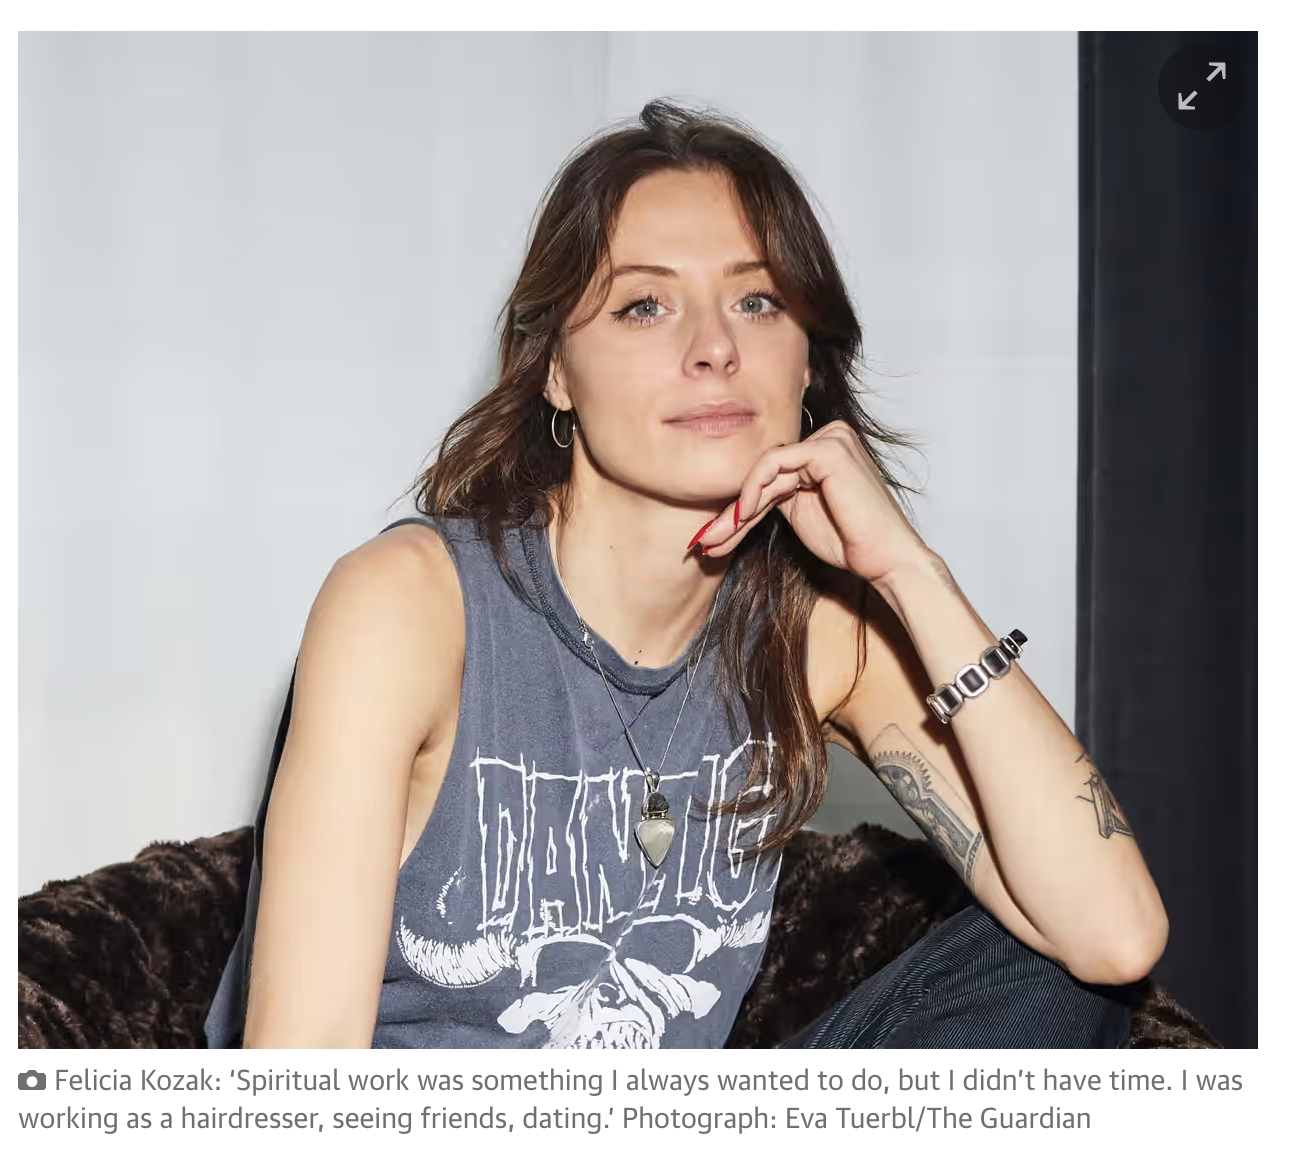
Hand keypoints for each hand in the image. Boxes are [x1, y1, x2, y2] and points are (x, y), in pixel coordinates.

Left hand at [690, 420, 934, 585]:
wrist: (884, 559)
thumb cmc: (849, 541)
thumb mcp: (799, 513)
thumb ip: (773, 495)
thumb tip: (730, 501)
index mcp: (821, 450)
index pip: (770, 475)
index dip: (739, 508)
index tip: (714, 539)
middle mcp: (828, 437)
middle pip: (765, 473)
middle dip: (732, 513)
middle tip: (705, 542)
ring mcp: (831, 439)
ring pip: (765, 470)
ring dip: (737, 508)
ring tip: (715, 538)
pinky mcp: (828, 449)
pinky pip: (775, 463)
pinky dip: (754, 488)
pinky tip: (741, 514)